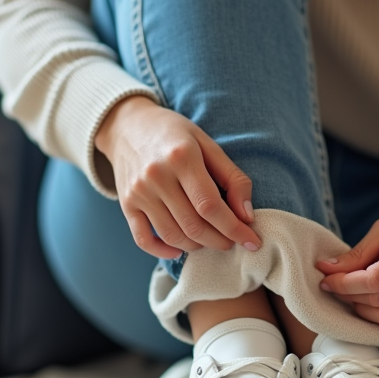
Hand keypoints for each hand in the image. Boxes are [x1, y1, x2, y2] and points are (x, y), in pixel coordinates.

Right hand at [95, 96, 260, 259]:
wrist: (127, 125)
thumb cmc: (174, 134)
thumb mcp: (208, 144)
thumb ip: (233, 178)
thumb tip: (247, 216)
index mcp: (181, 157)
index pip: (211, 206)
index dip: (234, 228)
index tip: (252, 241)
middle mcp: (156, 176)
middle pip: (193, 225)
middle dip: (220, 241)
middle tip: (233, 241)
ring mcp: (138, 192)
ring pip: (172, 236)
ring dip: (197, 247)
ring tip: (211, 240)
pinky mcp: (126, 204)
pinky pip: (143, 239)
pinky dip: (163, 252)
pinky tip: (180, 250)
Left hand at [315, 197, 378, 328]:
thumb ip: (357, 252)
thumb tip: (325, 268)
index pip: (374, 279)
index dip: (345, 284)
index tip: (327, 280)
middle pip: (377, 300)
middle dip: (349, 296)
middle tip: (336, 286)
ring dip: (362, 310)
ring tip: (354, 295)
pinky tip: (374, 303)